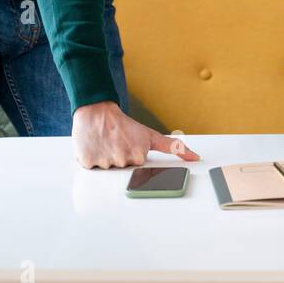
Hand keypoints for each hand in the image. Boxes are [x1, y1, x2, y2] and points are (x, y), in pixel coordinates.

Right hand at [71, 100, 200, 168]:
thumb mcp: (151, 136)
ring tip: (107, 144)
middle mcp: (122, 160)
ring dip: (105, 158)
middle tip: (118, 144)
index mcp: (139, 156)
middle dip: (119, 159)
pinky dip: (91, 159)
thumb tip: (196, 157)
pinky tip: (96, 146)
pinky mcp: (87, 162)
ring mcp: (104, 162)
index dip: (132, 157)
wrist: (98, 112)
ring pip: (105, 169)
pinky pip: (90, 167)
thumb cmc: (124, 125)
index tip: (130, 147)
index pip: (137, 168)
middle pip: (121, 170)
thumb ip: (175, 148)